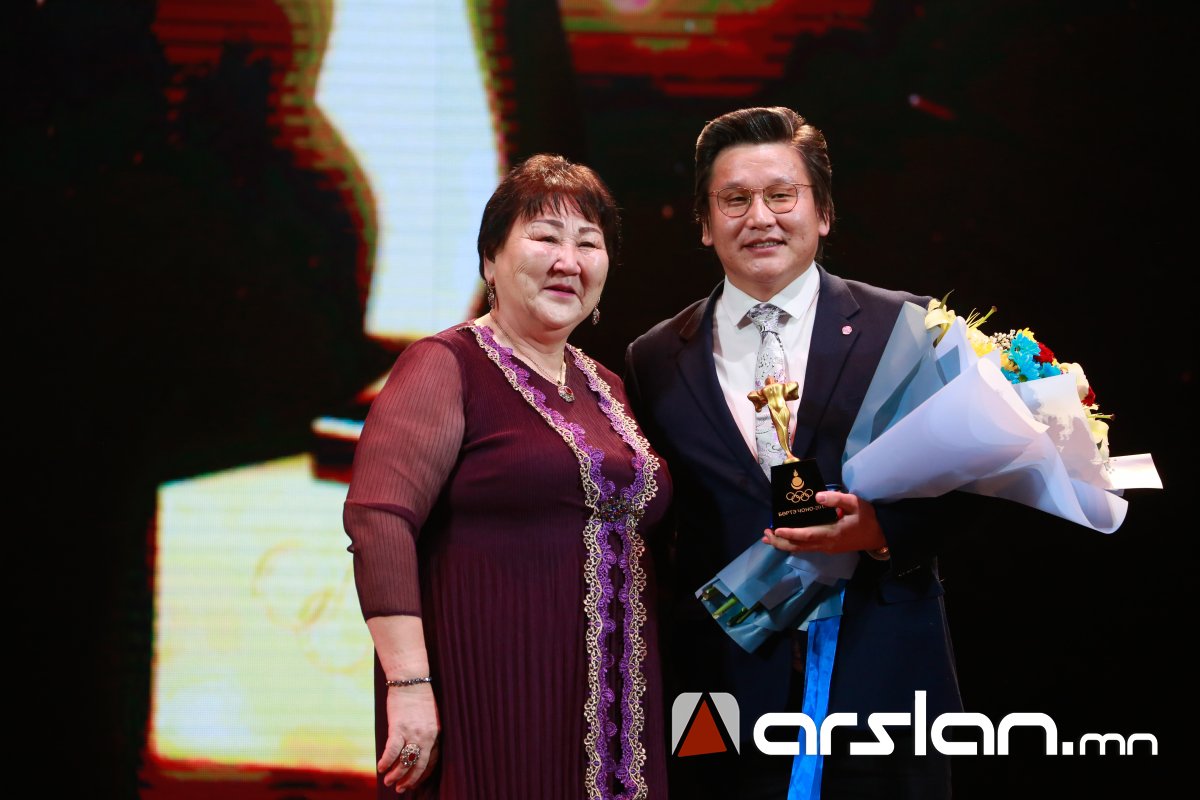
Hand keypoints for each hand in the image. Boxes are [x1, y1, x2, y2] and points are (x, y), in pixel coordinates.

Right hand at [380, 682, 439, 793]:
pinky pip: (393, 751)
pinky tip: (381, 767)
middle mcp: (427, 736)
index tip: (415, 782)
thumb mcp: (430, 716)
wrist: (411, 679)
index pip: (432, 761)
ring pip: (406, 762)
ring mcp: (413, 732)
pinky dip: (386, 762)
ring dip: (396, 775)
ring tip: (388, 781)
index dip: (423, 775)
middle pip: (420, 765)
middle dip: (410, 780)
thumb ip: (426, 732)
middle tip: (401, 789)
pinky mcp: (399, 727)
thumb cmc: (418, 696)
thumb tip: (417, 747)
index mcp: (436, 733)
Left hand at [762, 490, 885, 554]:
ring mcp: (827, 548)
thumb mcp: (855, 503)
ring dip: (784, 544)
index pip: (806, 535)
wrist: (880, 535)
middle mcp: (826, 544)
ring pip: (801, 549)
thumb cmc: (868, 518)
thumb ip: (837, 499)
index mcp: (831, 534)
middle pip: (798, 546)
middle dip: (780, 541)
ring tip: (769, 537)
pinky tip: (786, 538)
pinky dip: (793, 544)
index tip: (776, 528)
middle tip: (765, 534)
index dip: (790, 533)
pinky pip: (806, 547)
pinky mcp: (828, 548)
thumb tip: (818, 496)